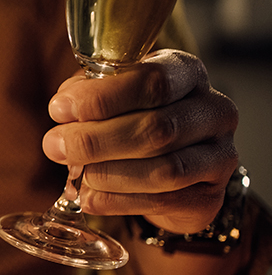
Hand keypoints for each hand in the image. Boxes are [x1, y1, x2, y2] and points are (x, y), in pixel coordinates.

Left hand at [42, 49, 238, 233]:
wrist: (175, 165)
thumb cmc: (136, 115)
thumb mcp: (113, 93)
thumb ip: (89, 93)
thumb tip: (64, 107)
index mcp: (187, 73)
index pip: (152, 81)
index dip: (101, 98)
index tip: (59, 109)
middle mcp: (213, 110)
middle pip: (157, 128)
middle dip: (96, 139)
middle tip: (55, 146)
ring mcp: (219, 155)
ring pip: (164, 169)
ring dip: (108, 173)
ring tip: (75, 174)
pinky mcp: (211, 195)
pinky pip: (164, 201)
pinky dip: (119, 201)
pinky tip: (90, 197)